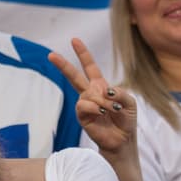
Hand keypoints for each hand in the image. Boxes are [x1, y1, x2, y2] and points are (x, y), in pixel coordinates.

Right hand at [49, 38, 136, 158]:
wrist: (122, 140)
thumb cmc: (126, 120)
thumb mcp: (129, 102)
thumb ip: (119, 93)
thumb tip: (104, 92)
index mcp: (101, 86)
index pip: (90, 67)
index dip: (83, 54)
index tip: (74, 40)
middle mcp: (90, 93)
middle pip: (74, 76)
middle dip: (63, 65)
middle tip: (51, 55)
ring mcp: (85, 105)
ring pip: (87, 93)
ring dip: (102, 100)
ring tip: (112, 110)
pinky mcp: (82, 116)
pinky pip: (84, 105)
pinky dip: (95, 107)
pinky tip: (102, 112)